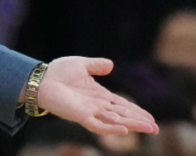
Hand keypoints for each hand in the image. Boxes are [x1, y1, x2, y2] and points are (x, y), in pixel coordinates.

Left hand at [36, 57, 158, 135]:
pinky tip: (124, 130)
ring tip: (149, 129)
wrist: (40, 79)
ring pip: (116, 121)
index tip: (151, 118)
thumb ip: (96, 65)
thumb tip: (111, 65)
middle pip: (123, 115)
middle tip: (156, 128)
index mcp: (99, 95)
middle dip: (139, 121)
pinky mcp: (80, 116)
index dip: (136, 111)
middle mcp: (97, 105)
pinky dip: (111, 128)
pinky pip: (98, 125)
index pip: (122, 105)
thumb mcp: (81, 64)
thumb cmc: (57, 72)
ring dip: (132, 124)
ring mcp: (90, 112)